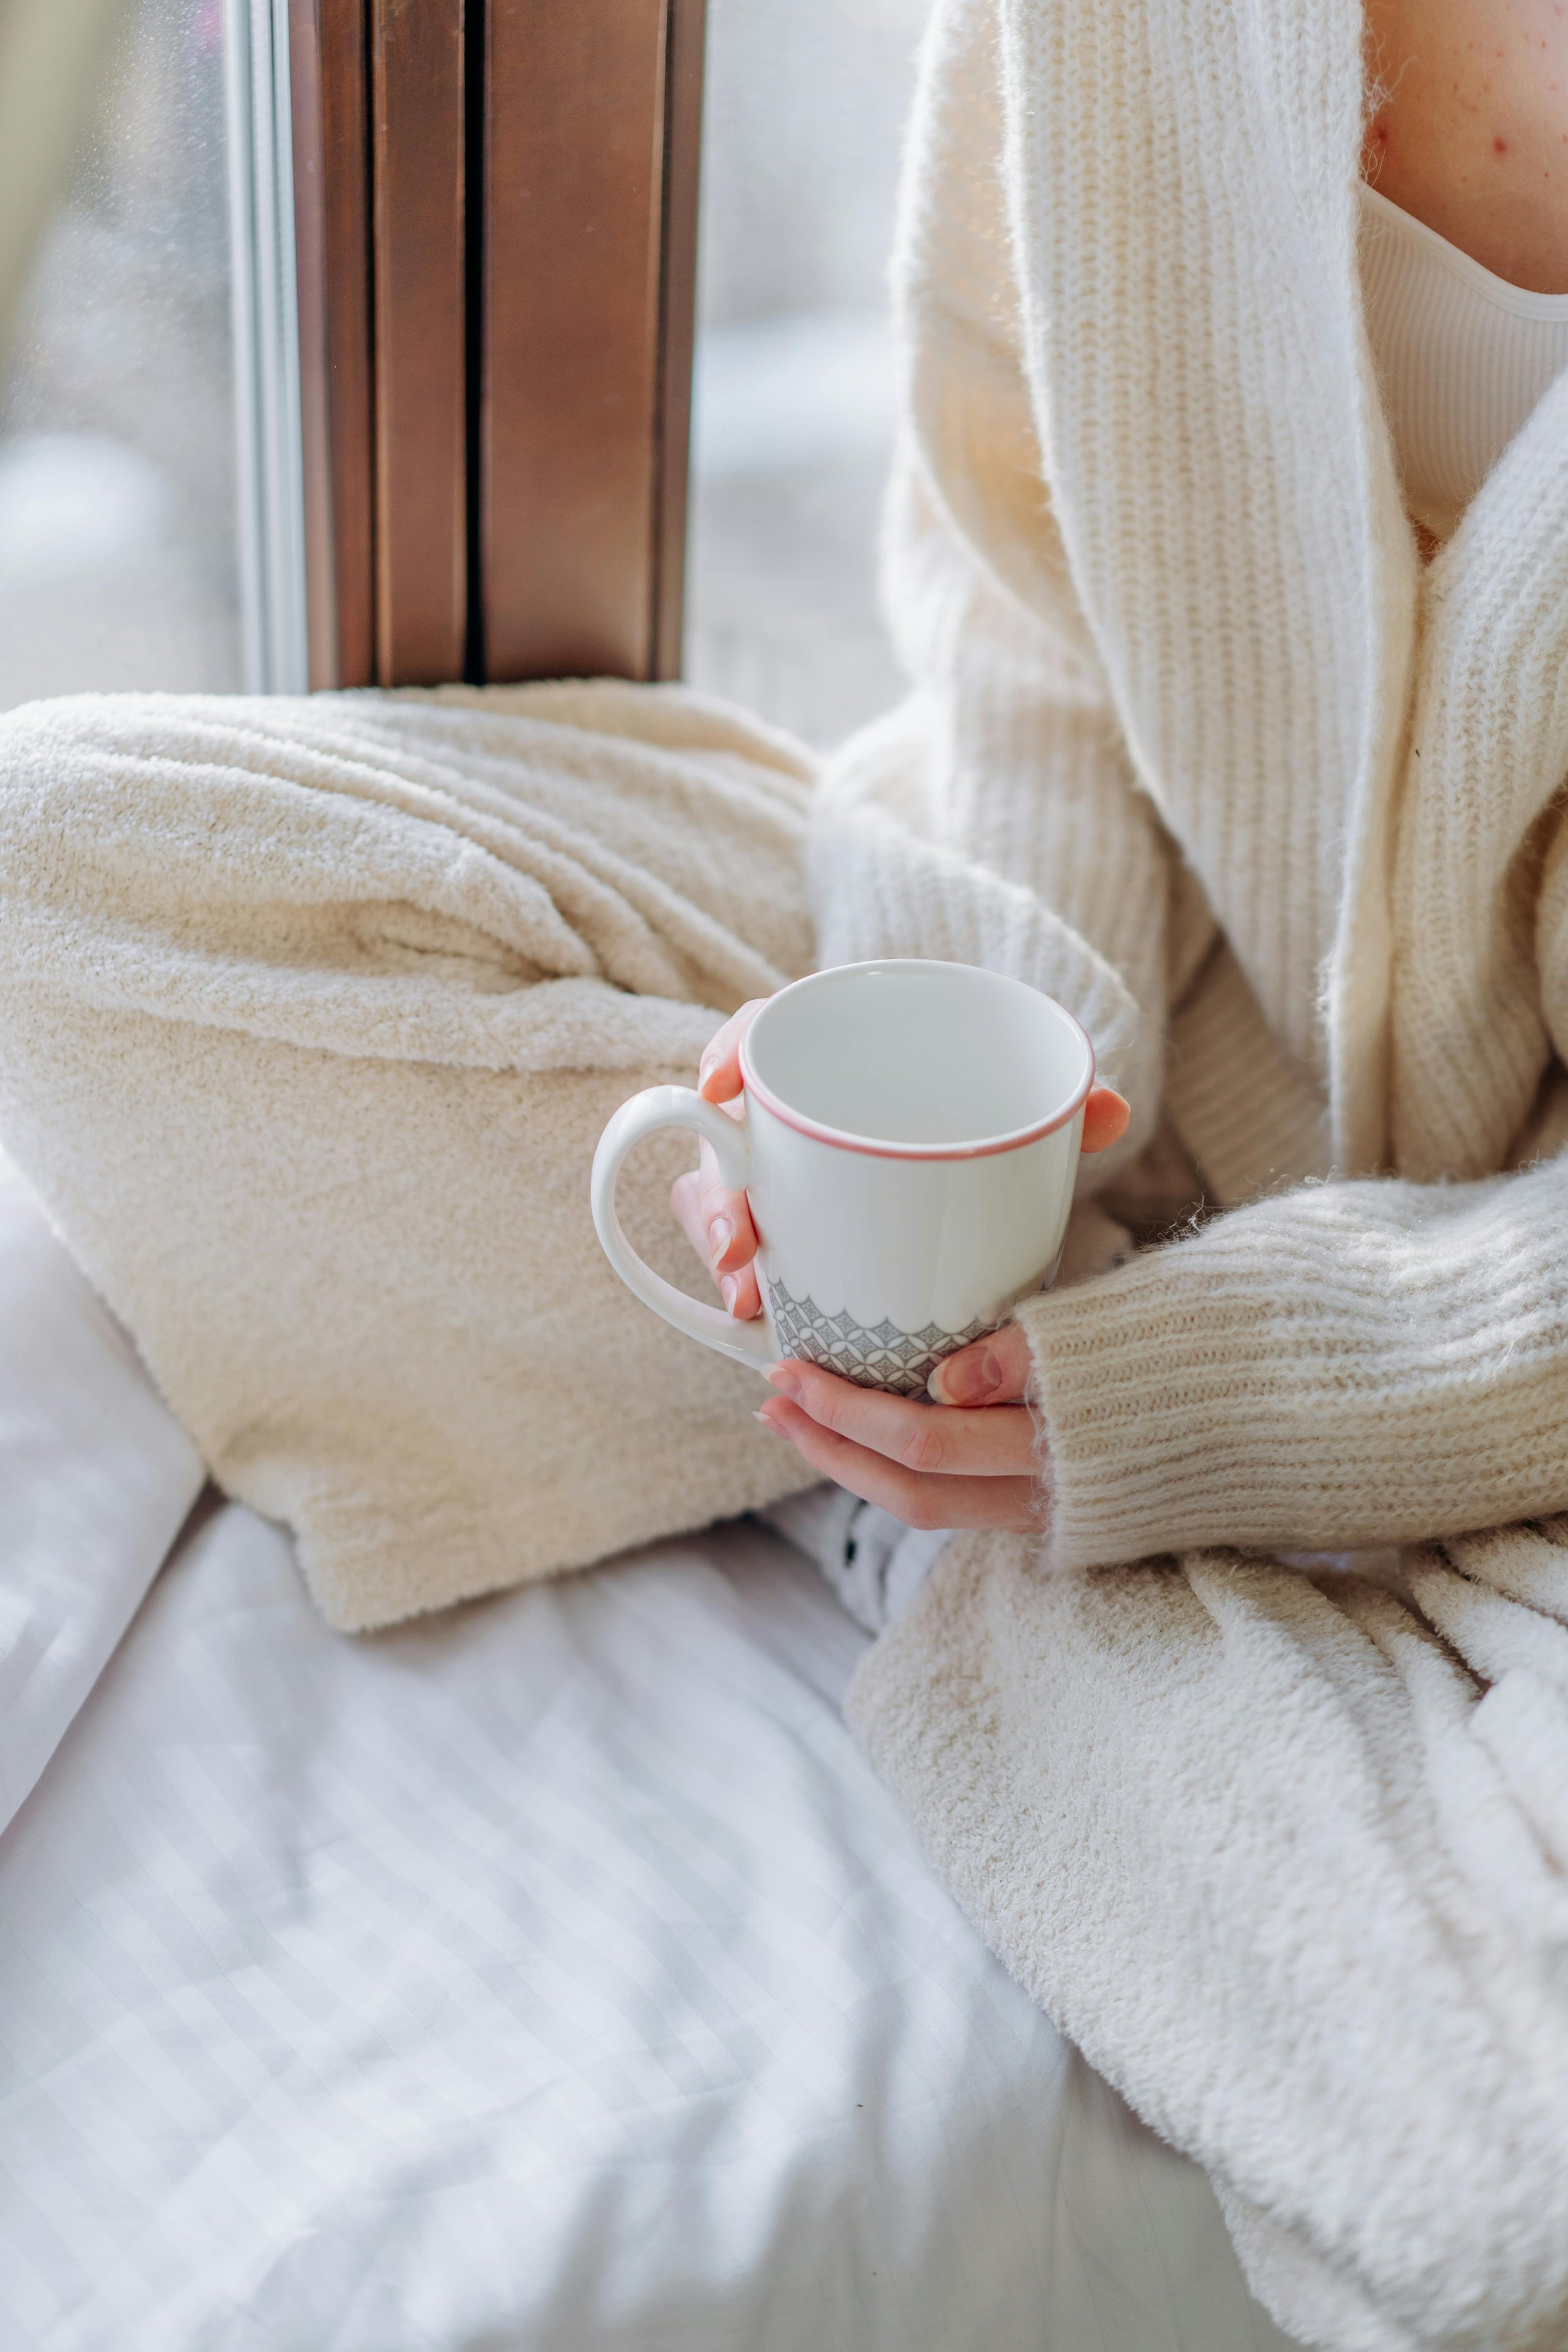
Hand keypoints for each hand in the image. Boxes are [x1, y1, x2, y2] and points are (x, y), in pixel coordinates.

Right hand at [670, 993, 1130, 1528]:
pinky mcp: (788, 1232)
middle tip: (741, 1238)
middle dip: (718, 1193)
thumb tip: (1107, 1110)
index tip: (722, 1087)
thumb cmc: (989, 1113)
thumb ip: (1058, 1102)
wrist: (984, 1163)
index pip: (762, 1034)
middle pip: (726, 1138)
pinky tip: (758, 1316)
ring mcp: (782, 1177)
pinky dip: (748, 1284)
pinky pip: (747, 1253)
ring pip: (724, 1203)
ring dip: (723, 1249)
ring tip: (747, 1297)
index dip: (730, 1051)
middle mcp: (794, 1116)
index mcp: (836, 1058)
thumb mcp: (1023, 1105)